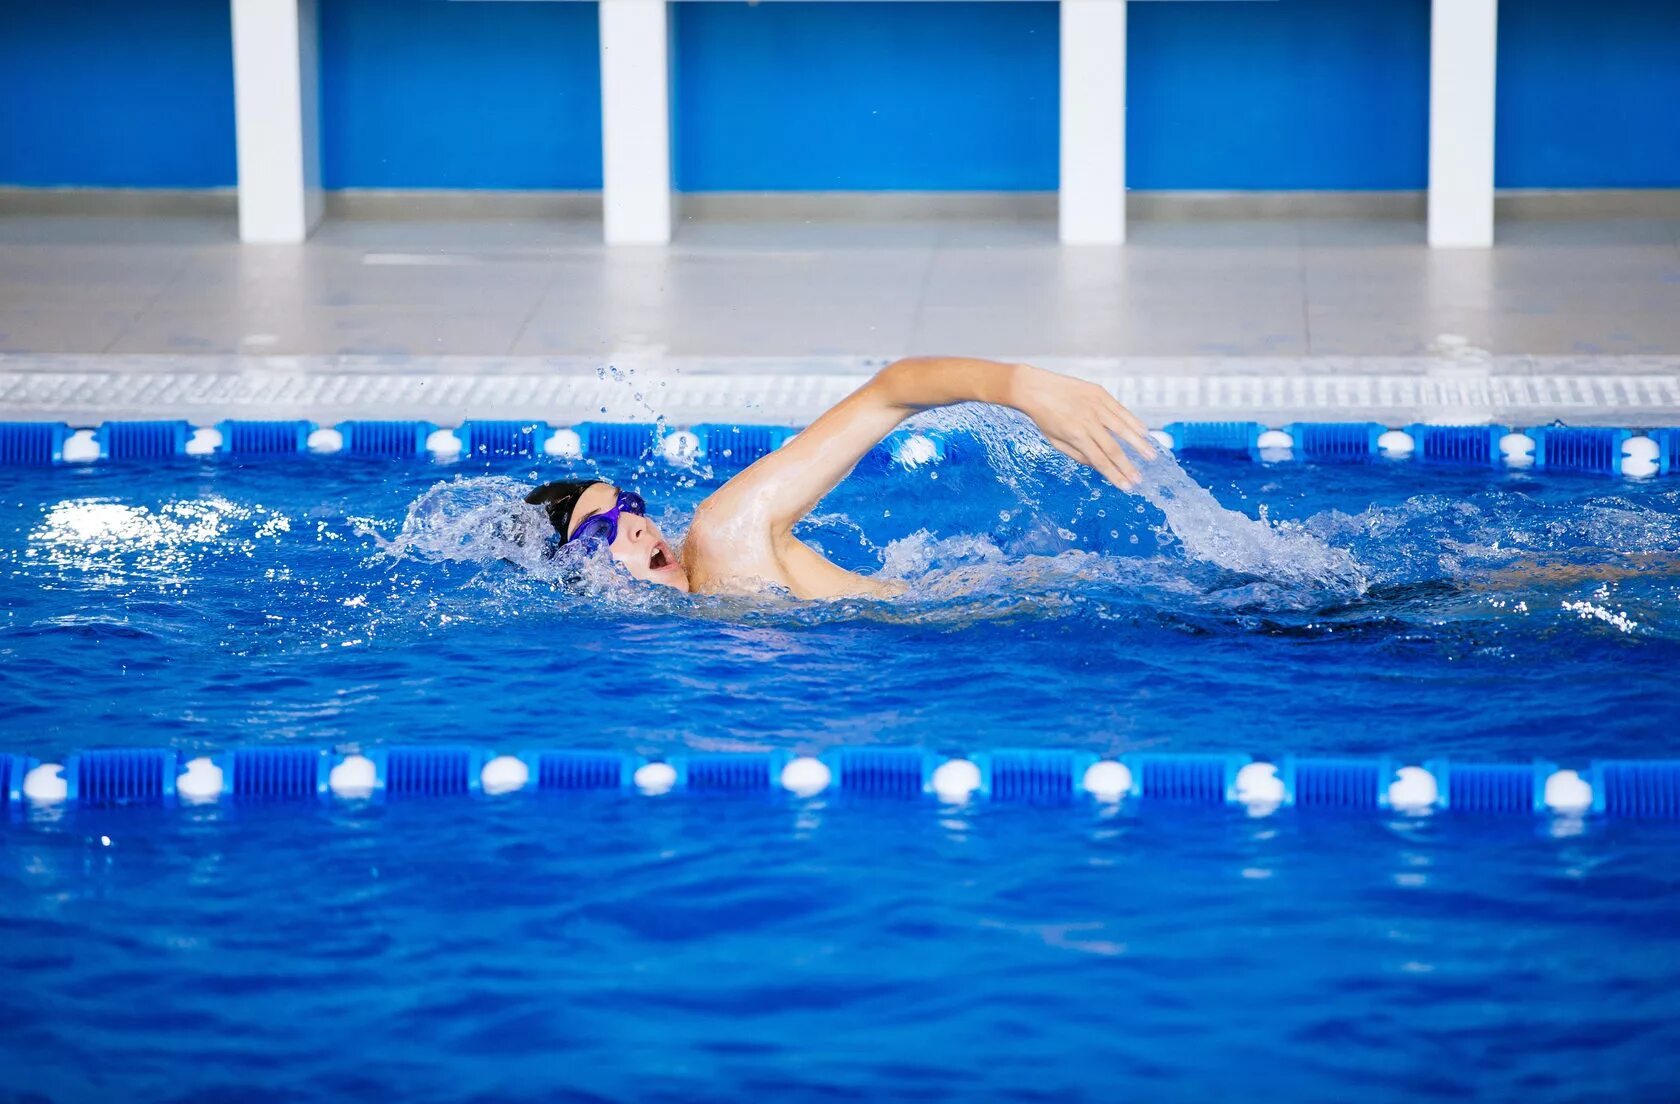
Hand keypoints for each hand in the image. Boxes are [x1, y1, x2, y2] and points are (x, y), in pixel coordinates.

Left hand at [1007, 363, 1156, 489]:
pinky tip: (1143, 431)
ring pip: (1123, 428)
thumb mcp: (1054, 441)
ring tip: (1151, 456)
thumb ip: (1077, 455)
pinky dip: (1133, 421)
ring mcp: (1095, 406)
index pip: (1100, 461)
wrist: (1034, 388)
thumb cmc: (1043, 417)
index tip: (1126, 486)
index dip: (1114, 475)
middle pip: (1113, 448)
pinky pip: (1120, 410)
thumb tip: (1098, 466)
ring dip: (1139, 444)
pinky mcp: (1099, 393)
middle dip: (1128, 466)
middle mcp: (1088, 422)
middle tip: (1139, 478)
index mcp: (1076, 436)